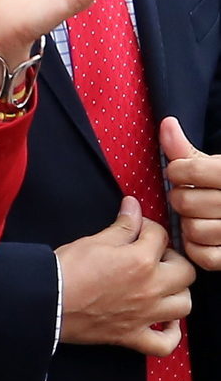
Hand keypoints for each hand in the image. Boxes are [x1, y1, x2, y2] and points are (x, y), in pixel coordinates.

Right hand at [57, 195, 193, 356]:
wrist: (46, 302)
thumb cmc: (66, 272)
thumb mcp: (95, 240)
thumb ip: (123, 225)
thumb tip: (133, 207)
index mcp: (141, 261)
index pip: (160, 236)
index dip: (148, 228)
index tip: (138, 228)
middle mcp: (149, 289)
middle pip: (185, 271)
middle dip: (173, 259)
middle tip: (155, 256)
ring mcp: (144, 315)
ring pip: (184, 305)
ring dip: (177, 293)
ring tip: (163, 285)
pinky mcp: (131, 336)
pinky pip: (165, 344)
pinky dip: (170, 334)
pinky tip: (164, 322)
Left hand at [161, 116, 220, 270]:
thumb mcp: (216, 165)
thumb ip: (188, 150)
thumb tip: (166, 123)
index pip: (190, 170)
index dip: (176, 171)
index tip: (178, 172)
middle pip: (187, 202)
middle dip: (180, 198)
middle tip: (186, 196)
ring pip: (194, 230)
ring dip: (187, 224)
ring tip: (195, 216)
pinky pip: (205, 257)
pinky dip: (196, 248)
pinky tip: (200, 237)